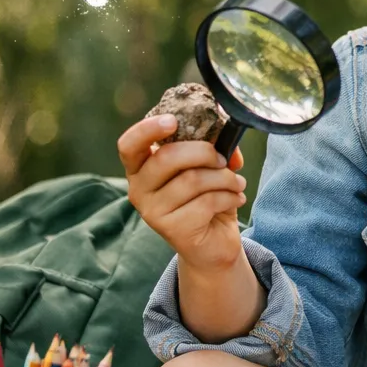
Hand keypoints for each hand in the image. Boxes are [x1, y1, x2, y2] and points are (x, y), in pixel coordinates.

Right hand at [118, 115, 246, 271]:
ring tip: (237, 183)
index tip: (172, 121)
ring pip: (192, 180)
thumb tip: (228, 145)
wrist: (213, 244)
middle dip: (204, 152)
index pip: (129, 145)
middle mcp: (139, 190)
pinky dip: (228, 197)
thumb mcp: (209, 169)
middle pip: (167, 158)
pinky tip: (235, 199)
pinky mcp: (172, 229)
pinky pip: (206, 202)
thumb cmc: (206, 200)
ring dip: (224, 177)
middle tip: (224, 160)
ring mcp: (152, 211)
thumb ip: (213, 149)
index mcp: (141, 168)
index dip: (146, 130)